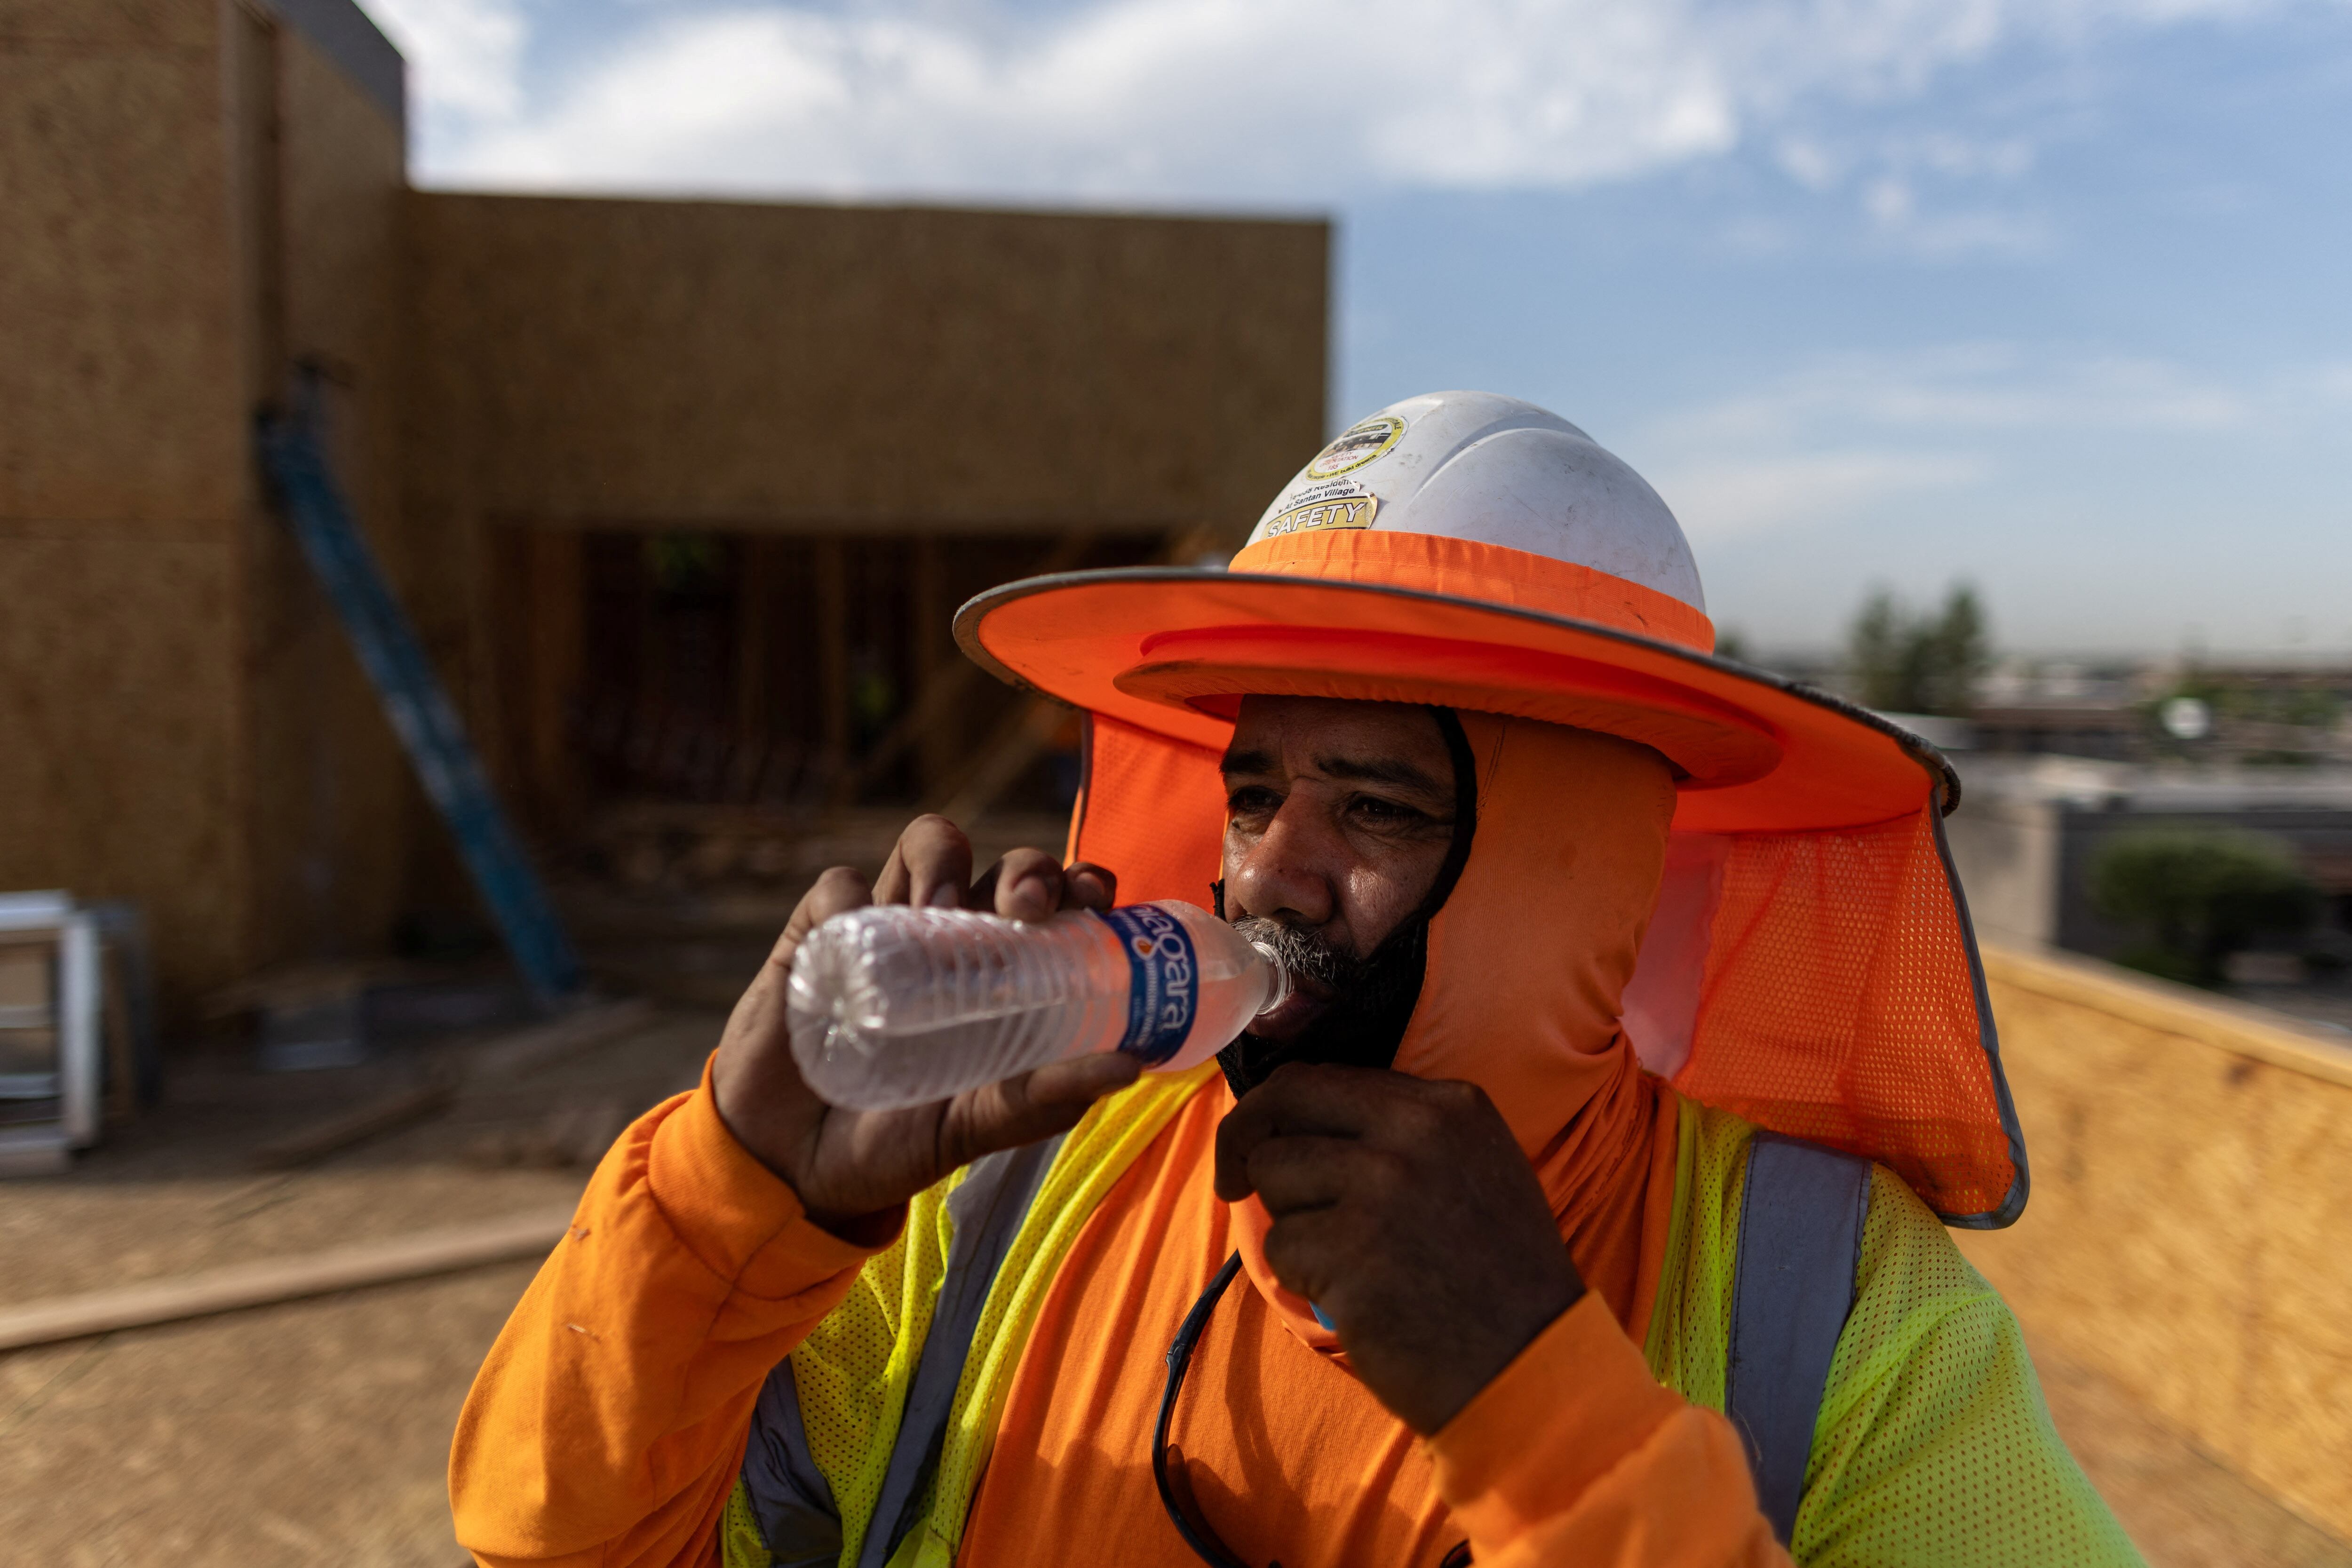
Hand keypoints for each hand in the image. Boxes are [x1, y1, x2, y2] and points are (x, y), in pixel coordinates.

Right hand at [712, 815, 1140, 1239]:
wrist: (794, 1171)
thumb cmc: (895, 1144)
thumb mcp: (976, 1126)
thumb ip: (1043, 1100)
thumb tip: (1128, 1067)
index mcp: (1008, 976)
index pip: (1061, 904)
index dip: (1082, 884)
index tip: (1093, 899)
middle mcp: (957, 940)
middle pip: (1006, 865)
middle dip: (1025, 868)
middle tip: (1024, 908)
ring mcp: (888, 929)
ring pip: (929, 846)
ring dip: (943, 859)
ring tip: (938, 907)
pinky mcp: (818, 934)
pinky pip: (839, 886)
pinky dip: (849, 899)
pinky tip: (852, 936)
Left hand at [1214, 1063, 1584, 1433]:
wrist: (1529, 1367)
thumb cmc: (1495, 1280)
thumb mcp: (1472, 1170)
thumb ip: (1398, 1134)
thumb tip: (1299, 1123)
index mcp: (1448, 1105)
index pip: (1324, 1078)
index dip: (1278, 1109)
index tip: (1260, 1140)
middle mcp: (1416, 1131)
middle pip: (1284, 1102)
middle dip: (1242, 1139)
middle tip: (1231, 1181)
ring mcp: (1383, 1188)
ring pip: (1274, 1174)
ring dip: (1292, 1221)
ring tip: (1347, 1260)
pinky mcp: (1352, 1250)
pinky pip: (1280, 1245)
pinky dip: (1303, 1276)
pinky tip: (1353, 1298)